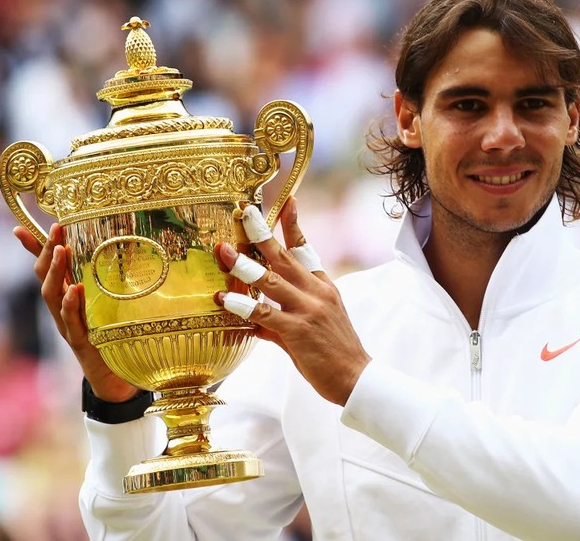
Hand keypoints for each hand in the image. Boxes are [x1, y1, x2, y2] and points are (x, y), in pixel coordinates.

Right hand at [13, 223, 138, 402]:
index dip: (33, 249)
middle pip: (44, 278)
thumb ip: (103, 287)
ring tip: (62, 250)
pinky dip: (71, 304)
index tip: (19, 228)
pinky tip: (74, 289)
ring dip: (55, 272)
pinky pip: (72, 321)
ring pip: (51, 297)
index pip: (45, 270)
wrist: (114, 378)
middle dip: (47, 252)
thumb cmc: (110, 338)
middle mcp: (61, 311)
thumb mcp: (106, 307)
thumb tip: (123, 254)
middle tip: (55, 229)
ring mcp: (68, 326)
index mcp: (66, 299)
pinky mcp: (81, 341)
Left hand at [215, 199, 370, 405]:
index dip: (294, 224)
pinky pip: (265, 314)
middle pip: (284, 255)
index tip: (286, 201)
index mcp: (322, 286)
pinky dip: (243, 305)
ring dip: (244, 265)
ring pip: (271, 280)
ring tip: (223, 251)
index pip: (306, 248)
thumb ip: (282, 318)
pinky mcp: (298, 331)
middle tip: (243, 212)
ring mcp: (308, 310)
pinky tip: (224, 299)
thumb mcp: (313, 326)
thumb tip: (255, 321)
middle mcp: (316, 292)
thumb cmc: (334, 353)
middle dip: (262, 233)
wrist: (356, 378)